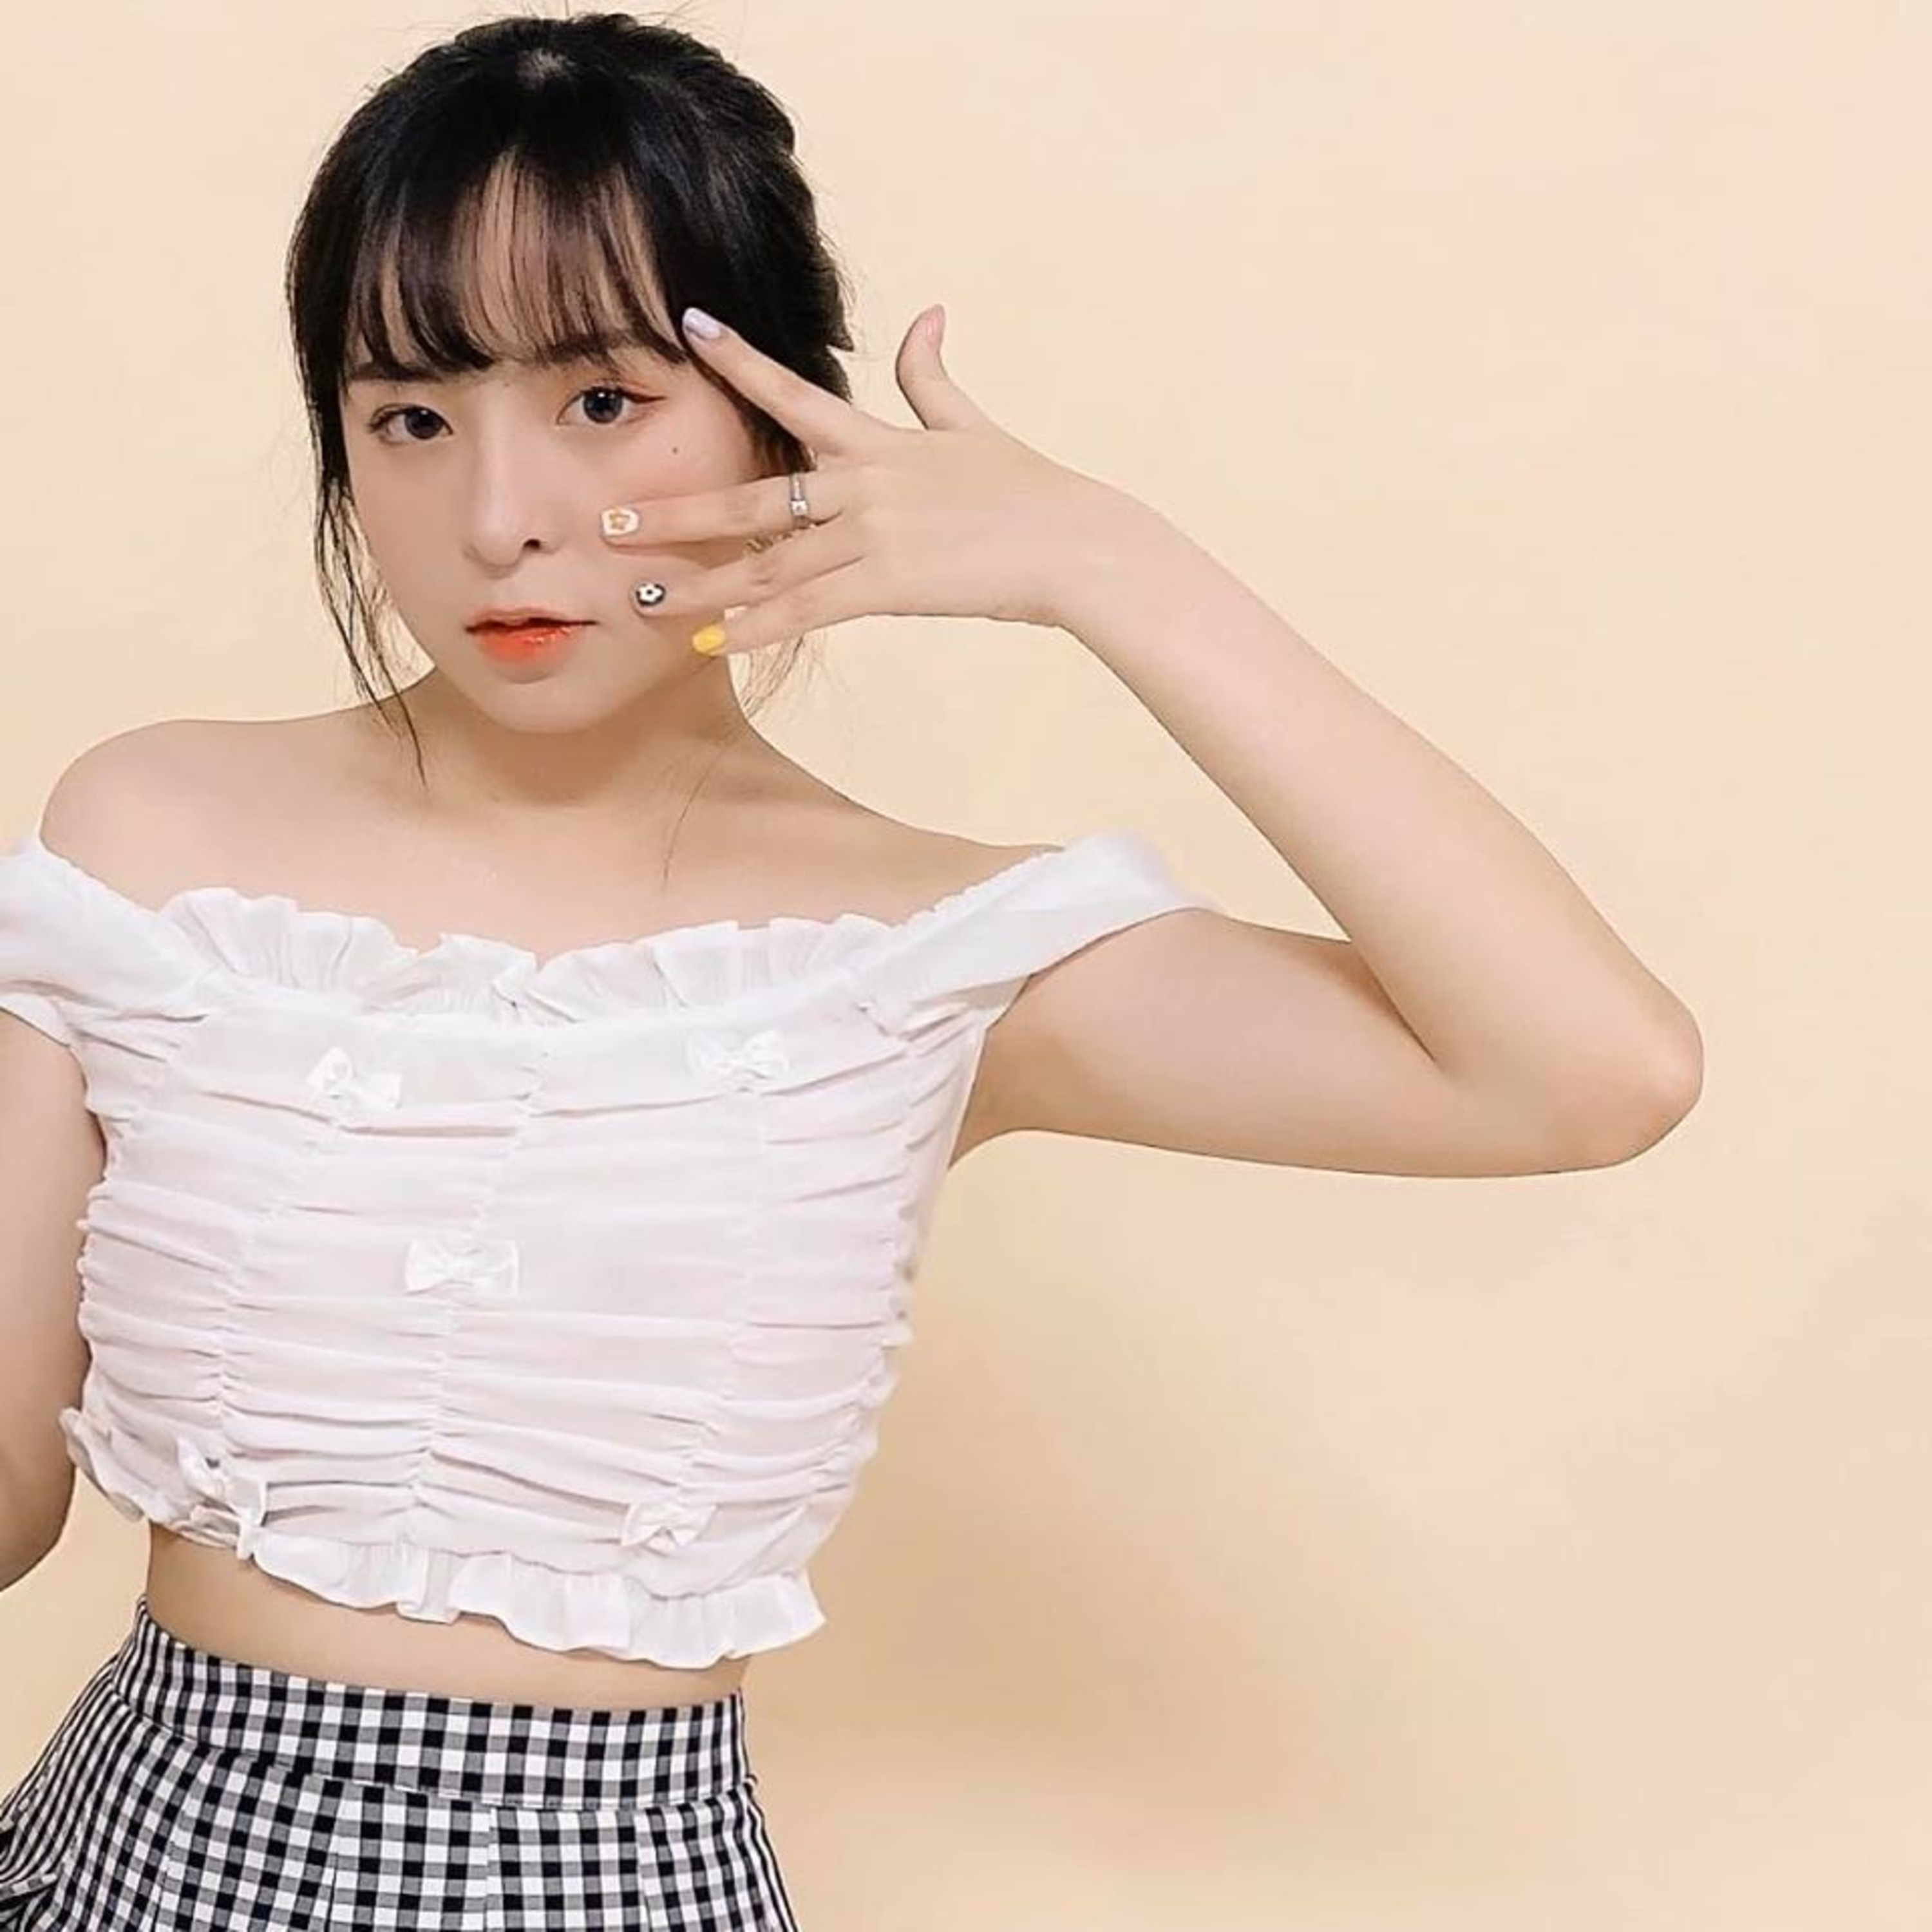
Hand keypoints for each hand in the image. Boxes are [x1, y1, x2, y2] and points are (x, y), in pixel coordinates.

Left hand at [598, 305, 1135, 654]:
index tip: (686, 326)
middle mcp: (861, 484)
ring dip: (699, 586)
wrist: (1073, 545)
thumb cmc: (1029, 490)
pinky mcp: (887, 585)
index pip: (794, 393)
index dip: (739, 360)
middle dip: (674, 514)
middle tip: (609, 524)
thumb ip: (934, 376)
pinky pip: (806, 611)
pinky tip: (710, 644)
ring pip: (765, 566)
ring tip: (641, 599)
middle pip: (749, 500)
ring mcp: (871, 536)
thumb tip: (928, 314)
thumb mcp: (972, 425)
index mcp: (878, 441)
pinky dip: (755, 630)